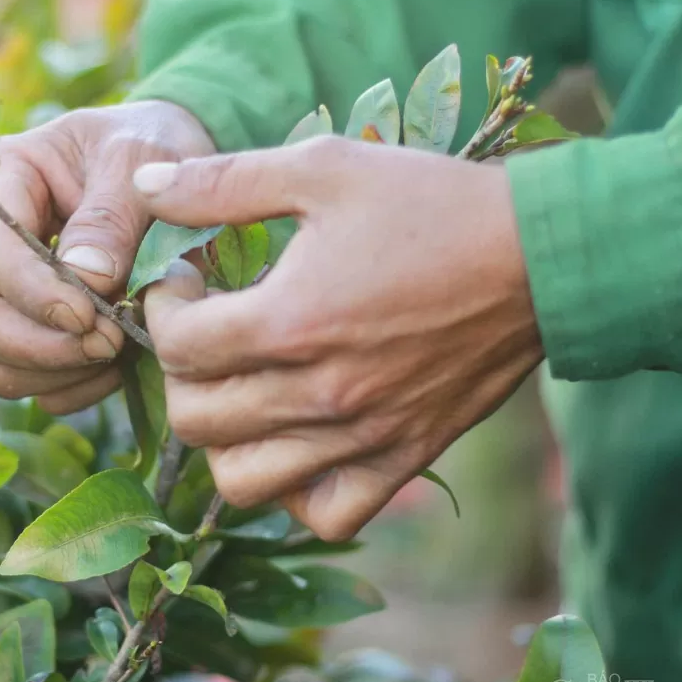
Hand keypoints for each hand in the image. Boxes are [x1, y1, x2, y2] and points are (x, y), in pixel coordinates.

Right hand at [0, 101, 215, 413]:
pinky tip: (123, 364)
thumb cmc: (156, 146)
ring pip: (2, 365)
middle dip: (39, 344)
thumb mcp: (140, 161)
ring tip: (121, 349)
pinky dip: (80, 388)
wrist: (181, 164)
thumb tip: (87, 282)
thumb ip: (112, 217)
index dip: (31, 293)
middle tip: (109, 343)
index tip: (86, 314)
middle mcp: (4, 250)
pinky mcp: (51, 336)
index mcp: (12, 187)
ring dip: (59, 372)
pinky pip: (43, 389)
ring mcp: (22, 299)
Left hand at [137, 137, 542, 539]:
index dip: (164, 308)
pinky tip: (293, 438)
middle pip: (195, 419)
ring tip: (239, 388)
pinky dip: (293, 490)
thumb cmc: (431, 204)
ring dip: (223, 437)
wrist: (539, 256)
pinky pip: (323, 513)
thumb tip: (142, 188)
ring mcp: (362, 437)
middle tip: (203, 331)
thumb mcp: (323, 169)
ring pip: (243, 482)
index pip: (178, 346)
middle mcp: (319, 394)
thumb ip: (222, 183)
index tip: (187, 280)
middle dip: (180, 371)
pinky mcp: (403, 458)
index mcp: (290, 322)